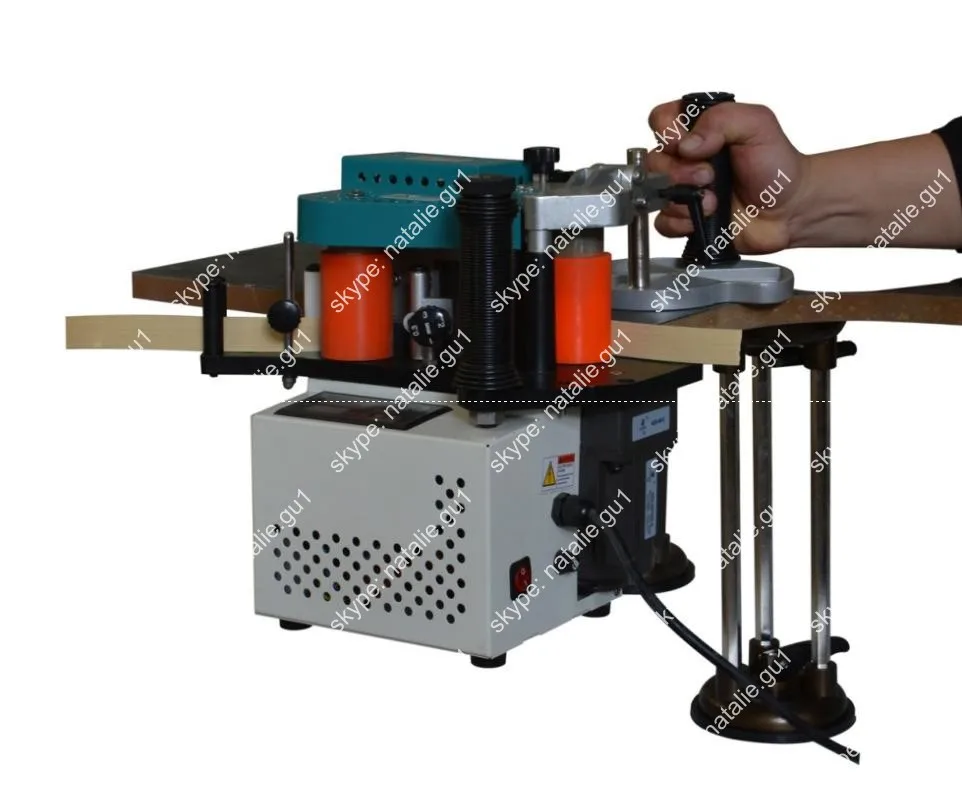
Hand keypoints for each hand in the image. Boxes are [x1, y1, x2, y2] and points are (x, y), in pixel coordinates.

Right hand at [647, 100, 809, 254]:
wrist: (790, 209)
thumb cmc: (777, 166)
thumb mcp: (758, 125)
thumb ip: (721, 119)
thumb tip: (686, 144)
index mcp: (699, 129)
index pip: (661, 120)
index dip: (669, 133)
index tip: (690, 144)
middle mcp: (687, 158)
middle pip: (654, 160)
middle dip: (680, 171)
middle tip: (709, 176)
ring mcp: (684, 190)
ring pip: (655, 192)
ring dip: (682, 199)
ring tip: (713, 201)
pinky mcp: (685, 219)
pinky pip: (662, 222)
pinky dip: (681, 221)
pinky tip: (704, 217)